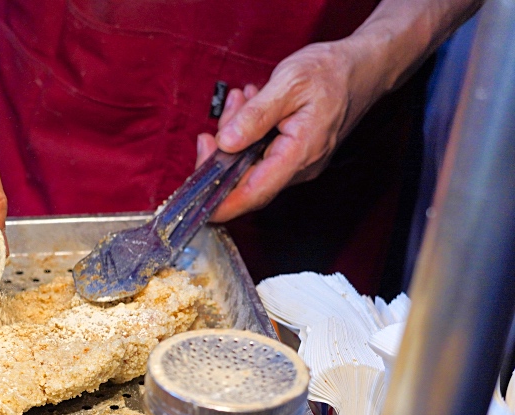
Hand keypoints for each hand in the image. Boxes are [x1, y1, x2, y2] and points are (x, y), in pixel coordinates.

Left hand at [196, 41, 373, 222]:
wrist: (364, 67)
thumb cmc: (331, 72)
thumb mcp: (289, 83)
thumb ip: (255, 116)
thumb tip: (225, 143)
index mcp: (300, 153)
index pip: (253, 194)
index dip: (220, 203)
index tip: (194, 196)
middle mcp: (299, 167)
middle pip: (244, 180)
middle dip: (222, 152)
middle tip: (223, 116)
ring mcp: (296, 164)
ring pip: (249, 164)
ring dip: (235, 134)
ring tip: (242, 99)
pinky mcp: (292, 156)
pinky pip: (259, 154)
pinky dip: (247, 132)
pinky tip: (250, 105)